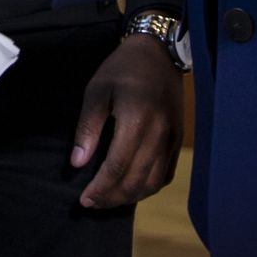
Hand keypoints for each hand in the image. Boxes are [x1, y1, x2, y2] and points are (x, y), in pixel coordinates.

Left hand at [70, 36, 183, 208]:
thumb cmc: (122, 69)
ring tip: (110, 199)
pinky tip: (133, 187)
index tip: (84, 200)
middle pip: (136, 180)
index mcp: (136, 119)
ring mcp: (172, 138)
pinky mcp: (178, 138)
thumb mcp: (96, 91)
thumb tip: (77, 163)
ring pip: (153, 181)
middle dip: (113, 198)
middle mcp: (158, 133)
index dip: (101, 188)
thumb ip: (87, 128)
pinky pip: (166, 173)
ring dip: (131, 196)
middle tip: (93, 204)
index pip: (118, 166)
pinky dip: (150, 186)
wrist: (159, 53)